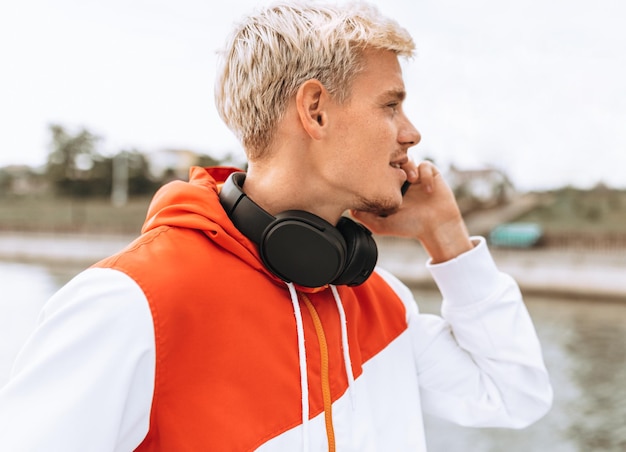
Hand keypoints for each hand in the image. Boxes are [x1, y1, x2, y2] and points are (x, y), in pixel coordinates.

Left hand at [351, 161, 473, 262]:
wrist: (436, 228)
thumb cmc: (409, 227)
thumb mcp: (381, 225)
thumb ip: (365, 218)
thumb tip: (349, 207)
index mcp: (387, 188)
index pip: (377, 171)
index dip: (377, 171)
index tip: (379, 179)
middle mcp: (400, 179)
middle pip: (391, 160)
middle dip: (392, 164)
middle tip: (394, 174)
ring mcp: (415, 175)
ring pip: (408, 158)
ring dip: (409, 167)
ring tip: (411, 181)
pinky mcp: (430, 174)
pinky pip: (425, 165)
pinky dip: (426, 175)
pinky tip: (427, 191)